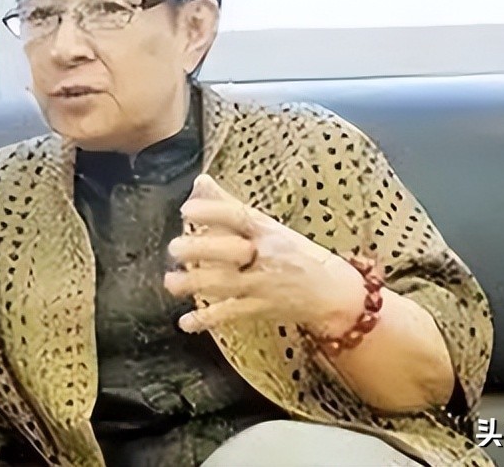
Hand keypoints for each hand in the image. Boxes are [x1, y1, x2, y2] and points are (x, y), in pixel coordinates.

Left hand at [165, 174, 366, 333]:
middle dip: (201, 249)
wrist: (333, 293)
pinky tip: (185, 322)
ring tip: (170, 282)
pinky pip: (231, 314)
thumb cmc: (294, 253)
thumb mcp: (268, 226)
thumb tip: (201, 181)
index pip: (240, 216)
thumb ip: (230, 206)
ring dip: (196, 283)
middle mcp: (266, 256)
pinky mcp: (260, 309)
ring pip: (226, 284)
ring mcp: (263, 285)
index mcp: (268, 230)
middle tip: (174, 248)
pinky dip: (208, 320)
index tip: (187, 209)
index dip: (214, 211)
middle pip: (231, 251)